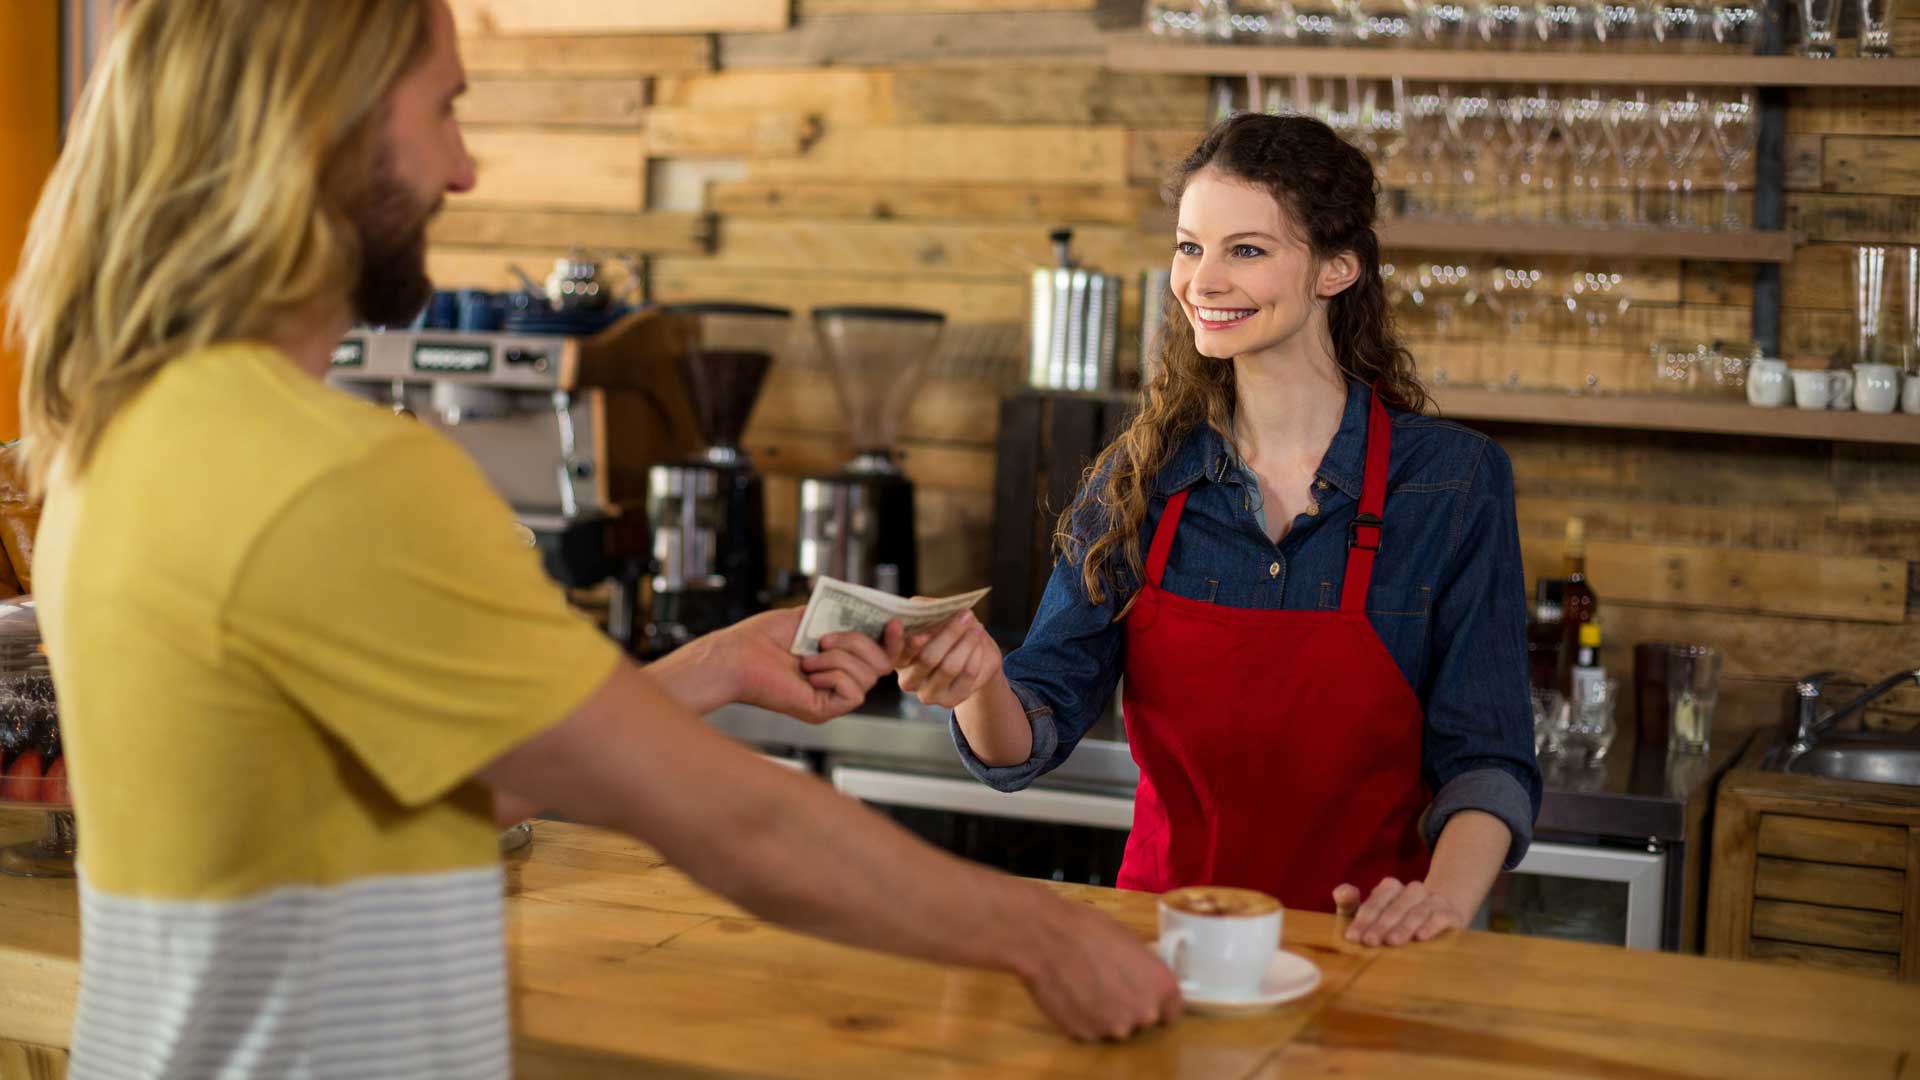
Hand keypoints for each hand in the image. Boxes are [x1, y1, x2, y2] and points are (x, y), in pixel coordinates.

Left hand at [722, 609, 902, 724]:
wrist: (738, 655)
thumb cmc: (763, 637)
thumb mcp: (808, 616)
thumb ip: (837, 614)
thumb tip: (866, 608)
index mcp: (839, 661)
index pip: (882, 656)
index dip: (893, 641)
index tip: (893, 622)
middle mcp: (840, 681)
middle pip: (882, 665)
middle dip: (857, 643)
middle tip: (823, 639)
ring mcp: (833, 698)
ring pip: (868, 677)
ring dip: (838, 658)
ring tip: (807, 658)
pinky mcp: (824, 711)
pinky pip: (854, 694)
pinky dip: (833, 676)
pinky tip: (807, 675)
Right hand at [895, 608, 1002, 709]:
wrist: (973, 656)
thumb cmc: (946, 632)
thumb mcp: (933, 617)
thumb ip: (925, 610)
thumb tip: (926, 607)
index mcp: (896, 658)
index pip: (892, 652)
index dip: (893, 639)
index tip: (897, 622)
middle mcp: (907, 680)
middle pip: (927, 657)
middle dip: (950, 633)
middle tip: (965, 615)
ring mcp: (927, 694)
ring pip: (950, 667)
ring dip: (966, 642)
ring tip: (977, 626)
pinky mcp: (949, 700)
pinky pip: (966, 675)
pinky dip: (975, 654)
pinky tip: (978, 641)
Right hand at [1022, 898, 1182, 1040]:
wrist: (1046, 938)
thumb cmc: (1089, 929)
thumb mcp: (1130, 941)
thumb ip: (1144, 968)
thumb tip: (1141, 976)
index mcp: (1161, 987)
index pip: (1173, 1010)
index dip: (1158, 1001)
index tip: (1145, 993)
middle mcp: (1143, 1014)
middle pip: (1143, 1019)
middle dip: (1130, 1004)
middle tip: (1108, 982)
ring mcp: (1113, 1028)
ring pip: (1115, 1025)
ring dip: (1106, 1012)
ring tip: (1085, 985)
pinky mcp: (1085, 1035)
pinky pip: (1091, 1029)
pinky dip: (1084, 1017)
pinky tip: (1072, 993)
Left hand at [1333, 878, 1465, 946]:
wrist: (1438, 921)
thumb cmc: (1394, 921)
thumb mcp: (1370, 914)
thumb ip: (1351, 904)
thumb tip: (1342, 891)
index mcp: (1391, 887)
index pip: (1376, 900)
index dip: (1363, 918)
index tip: (1353, 937)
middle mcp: (1413, 890)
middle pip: (1395, 906)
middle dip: (1381, 925)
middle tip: (1370, 942)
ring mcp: (1433, 900)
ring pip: (1417, 911)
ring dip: (1404, 926)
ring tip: (1392, 941)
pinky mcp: (1450, 914)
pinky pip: (1441, 917)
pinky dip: (1431, 926)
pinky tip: (1421, 937)